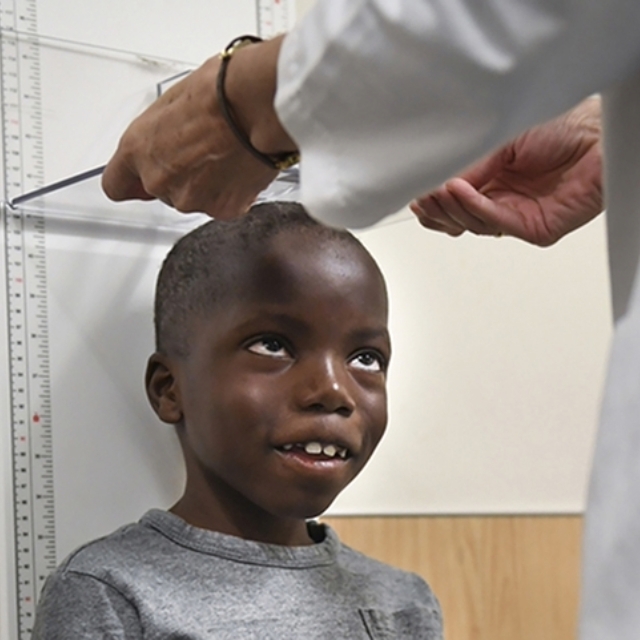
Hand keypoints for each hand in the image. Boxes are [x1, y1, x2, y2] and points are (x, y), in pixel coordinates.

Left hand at [102, 37, 294, 219]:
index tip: (137, 181)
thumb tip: (167, 139)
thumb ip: (159, 134)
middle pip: (161, 191)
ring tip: (225, 154)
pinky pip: (222, 205)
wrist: (255, 106)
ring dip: (206, 184)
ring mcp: (191, 199)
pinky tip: (239, 167)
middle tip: (201, 150)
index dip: (131, 182)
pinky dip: (231, 192)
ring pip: (193, 199)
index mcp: (138, 149)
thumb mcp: (171, 102)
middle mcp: (159, 180)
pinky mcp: (222, 209)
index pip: (115, 185)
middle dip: (179, 175)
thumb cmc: (218, 93)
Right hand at [410, 96, 602, 245]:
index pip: (453, 203)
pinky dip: (474, 207)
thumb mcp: (499, 143)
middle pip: (458, 220)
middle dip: (437, 209)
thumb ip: (469, 167)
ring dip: (453, 207)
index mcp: (492, 182)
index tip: (416, 194)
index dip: (433, 203)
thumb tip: (437, 184)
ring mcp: (517, 217)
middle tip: (422, 197)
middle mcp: (502, 201)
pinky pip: (497, 223)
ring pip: (473, 225)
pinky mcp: (535, 229)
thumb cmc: (562, 128)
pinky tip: (458, 190)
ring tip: (440, 187)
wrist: (600, 135)